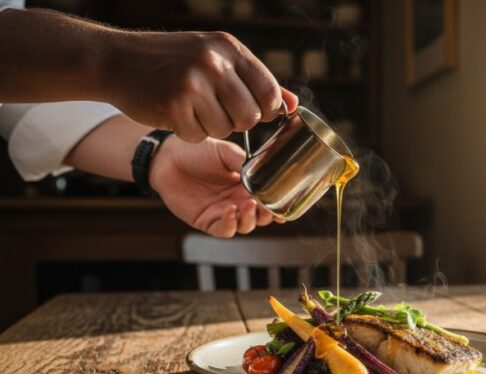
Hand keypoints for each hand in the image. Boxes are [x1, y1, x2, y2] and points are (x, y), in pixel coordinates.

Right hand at [105, 31, 298, 142]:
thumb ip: (255, 80)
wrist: (116, 60)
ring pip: (225, 130)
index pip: (269, 91)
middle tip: (215, 110)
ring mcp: (192, 84)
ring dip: (210, 127)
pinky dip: (188, 132)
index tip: (252, 111)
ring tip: (192, 108)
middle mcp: (213, 63)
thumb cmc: (173, 61)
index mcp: (228, 48)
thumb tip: (292, 104)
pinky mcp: (173, 105)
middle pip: (250, 117)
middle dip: (236, 122)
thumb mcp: (216, 57)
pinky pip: (198, 136)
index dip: (265, 110)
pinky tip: (175, 113)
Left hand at [149, 136, 275, 237]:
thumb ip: (244, 163)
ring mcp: (224, 212)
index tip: (284, 204)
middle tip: (265, 205)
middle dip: (267, 214)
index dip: (278, 205)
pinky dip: (231, 224)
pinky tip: (230, 211)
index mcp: (247, 185)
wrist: (167, 159)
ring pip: (246, 226)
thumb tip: (263, 171)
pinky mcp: (207, 222)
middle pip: (261, 217)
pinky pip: (225, 229)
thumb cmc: (196, 151)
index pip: (268, 200)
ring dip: (250, 219)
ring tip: (247, 205)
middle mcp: (238, 201)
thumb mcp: (225, 152)